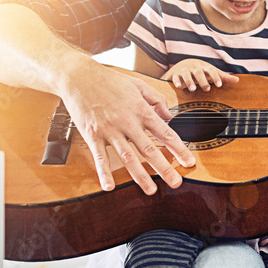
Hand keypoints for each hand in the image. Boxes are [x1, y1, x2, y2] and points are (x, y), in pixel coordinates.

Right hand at [58, 58, 195, 194]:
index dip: (179, 149)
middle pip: (149, 150)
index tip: (189, 162)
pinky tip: (109, 186)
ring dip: (140, 176)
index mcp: (141, 110)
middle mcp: (127, 122)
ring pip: (127, 157)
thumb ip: (157, 99)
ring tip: (151, 190)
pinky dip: (104, 173)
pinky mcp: (92, 135)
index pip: (165, 133)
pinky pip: (99, 157)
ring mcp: (110, 130)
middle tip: (176, 183)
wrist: (79, 76)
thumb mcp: (138, 84)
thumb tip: (169, 116)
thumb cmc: (109, 80)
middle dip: (164, 168)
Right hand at [162, 59, 239, 91]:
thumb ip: (223, 77)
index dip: (215, 77)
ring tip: (193, 89)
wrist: (182, 66)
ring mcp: (184, 70)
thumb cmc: (201, 72)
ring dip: (189, 80)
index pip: (211, 70)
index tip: (219, 85)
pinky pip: (175, 77)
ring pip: (186, 73)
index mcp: (204, 67)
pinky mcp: (176, 74)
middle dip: (202, 80)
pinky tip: (179, 87)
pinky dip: (176, 81)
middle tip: (207, 89)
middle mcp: (194, 67)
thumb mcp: (211, 73)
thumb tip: (238, 80)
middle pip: (198, 72)